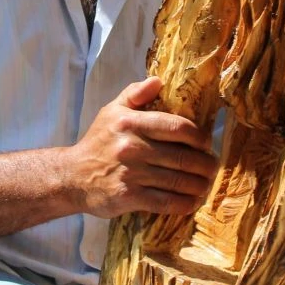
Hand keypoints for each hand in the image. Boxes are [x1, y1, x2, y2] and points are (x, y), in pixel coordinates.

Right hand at [63, 77, 217, 217]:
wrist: (72, 177)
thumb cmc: (98, 142)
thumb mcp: (111, 111)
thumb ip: (135, 93)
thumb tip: (158, 80)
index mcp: (130, 122)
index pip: (177, 127)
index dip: (199, 137)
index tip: (206, 143)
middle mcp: (132, 147)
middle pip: (183, 157)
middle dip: (205, 164)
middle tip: (212, 166)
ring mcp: (131, 174)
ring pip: (178, 181)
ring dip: (199, 185)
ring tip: (205, 184)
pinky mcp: (129, 197)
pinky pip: (166, 202)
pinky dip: (184, 204)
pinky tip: (192, 202)